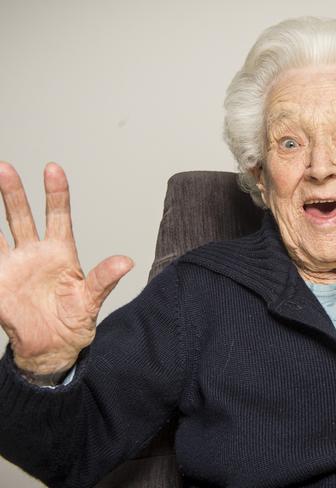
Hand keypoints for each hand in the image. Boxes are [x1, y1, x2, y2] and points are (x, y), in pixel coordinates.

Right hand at [0, 162, 132, 376]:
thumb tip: (126, 262)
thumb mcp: (91, 300)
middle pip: (22, 216)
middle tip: (5, 167)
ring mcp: (14, 265)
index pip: (58, 216)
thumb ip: (104, 279)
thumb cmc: (75, 321)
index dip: (56, 193)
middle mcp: (35, 253)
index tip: (52, 169)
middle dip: (13, 192)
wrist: (51, 347)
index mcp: (61, 253)